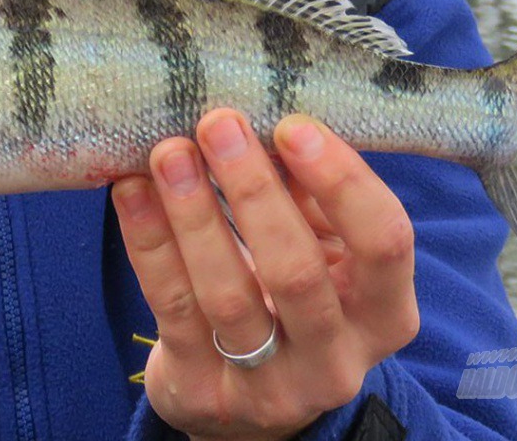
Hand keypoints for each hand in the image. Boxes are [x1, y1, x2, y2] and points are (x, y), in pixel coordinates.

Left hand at [112, 111, 419, 440]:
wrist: (245, 399)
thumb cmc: (291, 294)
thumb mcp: (320, 249)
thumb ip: (308, 194)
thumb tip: (270, 118)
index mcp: (384, 314)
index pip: (384, 243)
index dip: (342, 182)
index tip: (292, 125)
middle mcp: (334, 361)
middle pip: (298, 273)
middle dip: (253, 190)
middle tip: (218, 124)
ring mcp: (267, 388)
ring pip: (227, 295)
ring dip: (194, 214)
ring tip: (169, 153)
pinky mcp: (201, 391)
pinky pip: (172, 306)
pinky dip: (149, 241)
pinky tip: (132, 191)